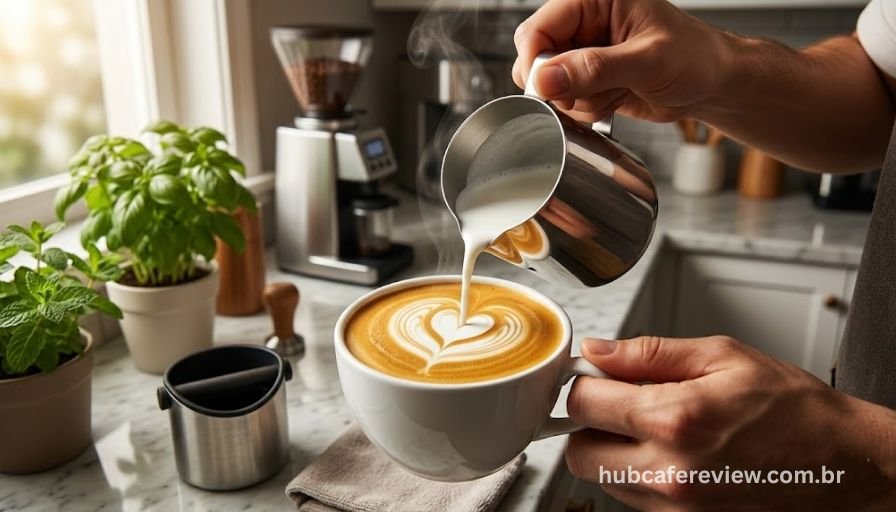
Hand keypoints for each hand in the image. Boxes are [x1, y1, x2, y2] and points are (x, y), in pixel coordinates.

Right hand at [512, 0, 729, 122]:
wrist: (713, 84)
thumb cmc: (696, 57)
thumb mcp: (648, 61)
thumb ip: (595, 68)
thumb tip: (546, 78)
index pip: (539, 28)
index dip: (536, 61)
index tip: (548, 89)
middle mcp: (585, 21)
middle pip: (537, 57)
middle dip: (562, 85)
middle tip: (593, 90)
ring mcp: (585, 51)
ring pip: (550, 85)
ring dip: (581, 99)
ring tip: (618, 90)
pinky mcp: (588, 77)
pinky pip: (567, 100)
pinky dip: (588, 108)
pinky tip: (617, 98)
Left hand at [566, 335, 895, 510]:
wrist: (843, 465)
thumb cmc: (794, 410)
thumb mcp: (723, 358)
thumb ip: (648, 353)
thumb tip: (599, 351)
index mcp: (675, 419)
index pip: (583, 403)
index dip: (583, 382)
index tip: (595, 374)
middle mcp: (668, 471)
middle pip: (578, 451)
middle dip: (588, 422)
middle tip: (618, 401)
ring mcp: (674, 505)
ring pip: (601, 477)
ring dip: (611, 448)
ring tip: (653, 424)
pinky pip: (631, 496)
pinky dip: (635, 471)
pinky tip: (669, 450)